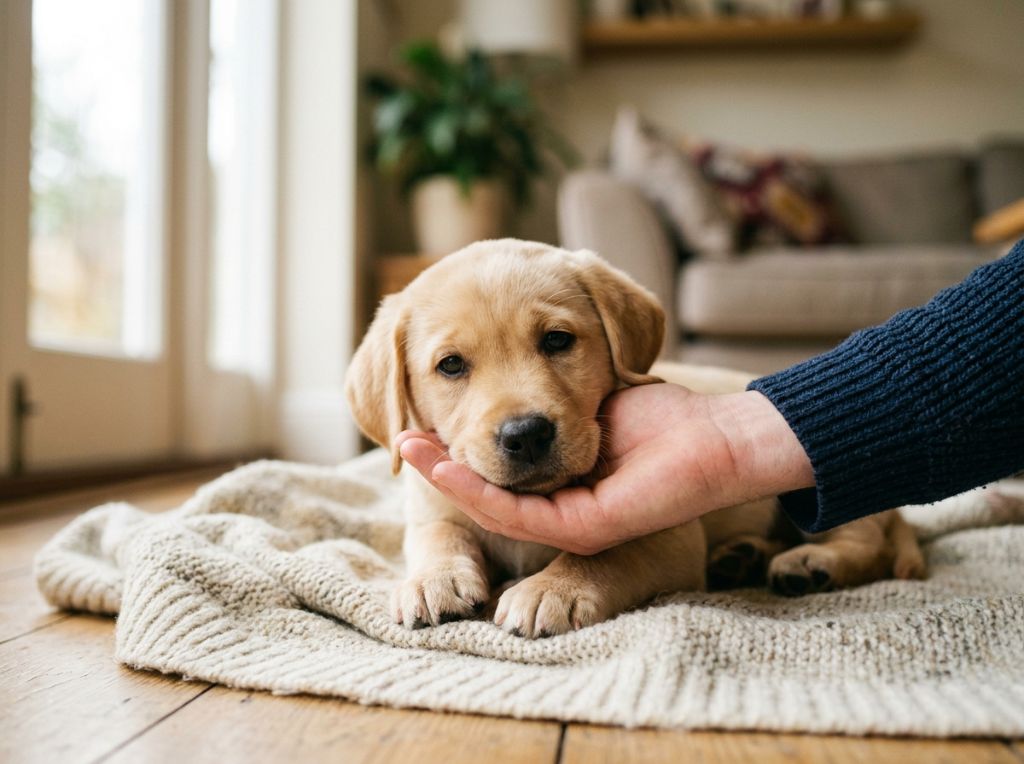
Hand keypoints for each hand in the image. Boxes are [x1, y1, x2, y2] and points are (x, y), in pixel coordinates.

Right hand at [396, 383, 812, 554]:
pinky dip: (474, 487)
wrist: (718, 435)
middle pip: (482, 488)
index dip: (453, 441)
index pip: (491, 466)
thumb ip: (542, 399)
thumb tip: (501, 375)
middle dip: (440, 459)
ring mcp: (566, 522)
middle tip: (401, 431)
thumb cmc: (661, 413)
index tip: (423, 409)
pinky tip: (442, 463)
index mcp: (556, 479)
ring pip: (489, 504)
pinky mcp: (579, 528)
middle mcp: (556, 506)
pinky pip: (515, 512)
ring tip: (406, 442)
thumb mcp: (585, 394)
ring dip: (445, 474)